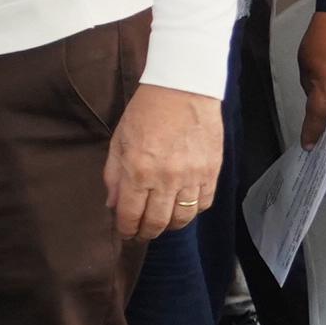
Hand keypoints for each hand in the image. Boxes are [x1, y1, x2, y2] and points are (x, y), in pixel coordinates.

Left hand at [104, 83, 222, 242]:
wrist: (183, 90)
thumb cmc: (145, 113)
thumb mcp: (119, 142)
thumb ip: (114, 176)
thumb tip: (113, 205)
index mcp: (138, 171)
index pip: (131, 215)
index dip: (126, 230)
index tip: (124, 234)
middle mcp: (166, 179)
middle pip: (157, 222)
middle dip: (146, 233)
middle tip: (140, 234)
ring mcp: (192, 177)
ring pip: (182, 218)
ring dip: (169, 226)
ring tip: (161, 224)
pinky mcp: (212, 172)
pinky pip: (203, 204)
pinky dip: (192, 211)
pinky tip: (182, 208)